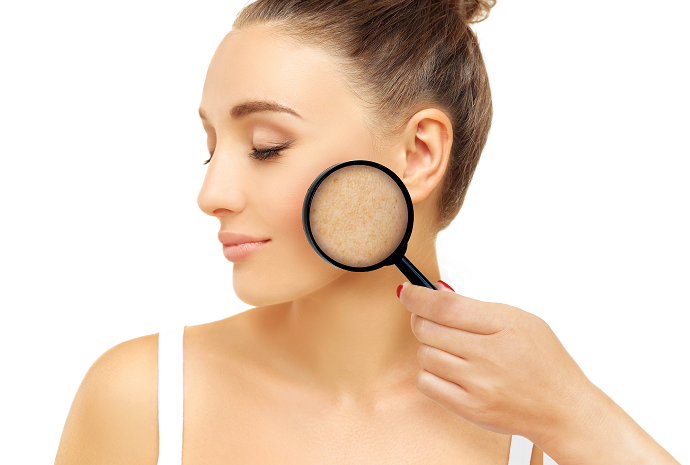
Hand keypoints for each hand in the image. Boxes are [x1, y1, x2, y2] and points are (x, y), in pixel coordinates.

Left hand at [398, 280, 594, 446]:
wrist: (562, 408)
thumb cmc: (545, 362)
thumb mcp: (521, 320)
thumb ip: (477, 306)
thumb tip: (437, 292)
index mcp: (504, 326)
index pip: (445, 306)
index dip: (417, 296)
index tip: (407, 291)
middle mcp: (489, 356)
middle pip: (427, 328)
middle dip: (423, 319)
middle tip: (433, 320)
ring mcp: (477, 384)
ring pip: (424, 354)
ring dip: (430, 348)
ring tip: (453, 350)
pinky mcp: (468, 408)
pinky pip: (425, 383)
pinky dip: (430, 373)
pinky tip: (448, 370)